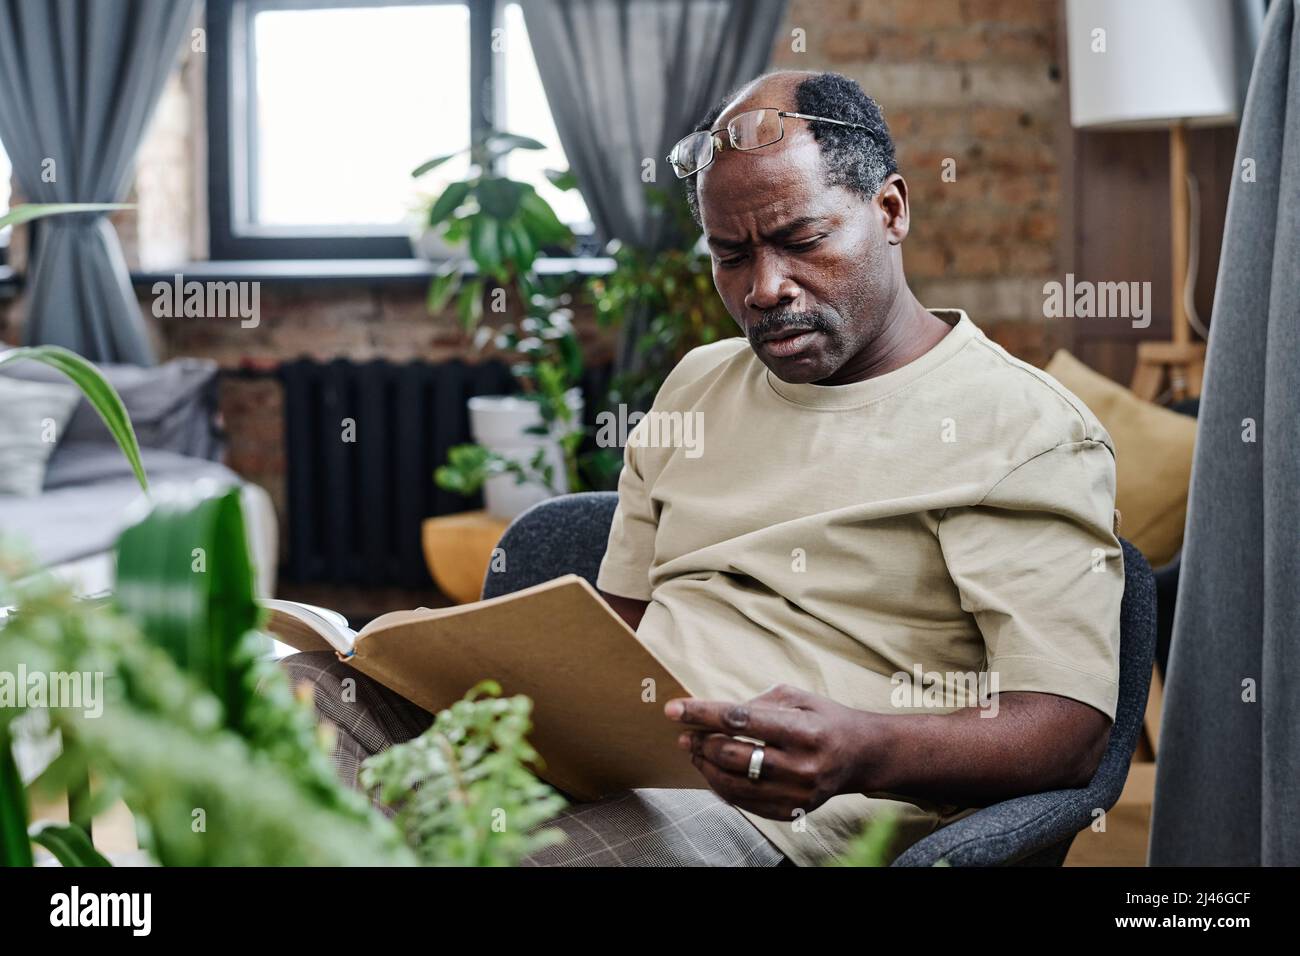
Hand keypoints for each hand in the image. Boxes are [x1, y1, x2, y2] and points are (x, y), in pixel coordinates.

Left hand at [665, 684, 884, 820]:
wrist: (860, 756)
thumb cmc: (824, 719)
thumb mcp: (796, 697)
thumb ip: (756, 703)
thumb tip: (714, 715)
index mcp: (804, 730)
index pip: (742, 721)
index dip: (703, 714)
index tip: (674, 709)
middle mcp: (802, 766)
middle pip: (734, 756)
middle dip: (701, 742)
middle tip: (684, 732)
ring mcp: (796, 794)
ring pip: (733, 784)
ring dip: (705, 766)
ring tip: (694, 750)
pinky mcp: (790, 811)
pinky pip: (744, 802)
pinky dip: (721, 785)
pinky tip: (713, 769)